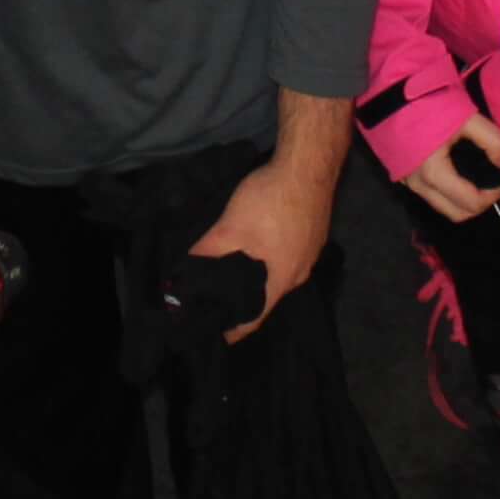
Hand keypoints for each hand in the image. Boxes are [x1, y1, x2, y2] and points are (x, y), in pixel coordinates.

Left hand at [187, 150, 335, 338]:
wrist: (309, 164)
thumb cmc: (271, 201)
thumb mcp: (231, 227)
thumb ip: (209, 251)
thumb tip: (184, 270)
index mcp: (282, 279)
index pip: (256, 317)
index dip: (235, 328)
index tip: (216, 334)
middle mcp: (301, 273)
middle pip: (270, 297)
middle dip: (244, 301)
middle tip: (217, 299)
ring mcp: (311, 253)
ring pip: (281, 275)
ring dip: (260, 279)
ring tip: (234, 274)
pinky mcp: (315, 234)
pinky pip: (290, 257)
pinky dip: (272, 260)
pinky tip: (259, 247)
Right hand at [393, 109, 499, 224]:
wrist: (390, 87)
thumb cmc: (428, 101)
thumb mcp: (467, 116)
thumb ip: (493, 140)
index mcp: (433, 173)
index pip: (470, 203)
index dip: (492, 195)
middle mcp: (417, 184)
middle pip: (455, 213)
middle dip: (478, 203)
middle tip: (490, 182)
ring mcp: (406, 180)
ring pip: (442, 204)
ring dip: (462, 198)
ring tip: (476, 174)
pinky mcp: (401, 171)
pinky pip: (430, 192)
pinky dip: (448, 188)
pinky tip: (456, 167)